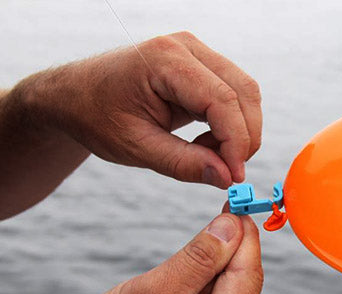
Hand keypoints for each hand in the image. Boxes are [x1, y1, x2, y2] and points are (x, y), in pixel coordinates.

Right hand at [8, 213, 262, 293]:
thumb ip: (199, 258)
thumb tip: (233, 226)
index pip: (248, 275)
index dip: (244, 235)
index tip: (239, 202)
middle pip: (242, 284)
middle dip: (229, 249)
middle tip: (221, 213)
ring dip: (212, 268)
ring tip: (189, 255)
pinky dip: (203, 287)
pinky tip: (185, 277)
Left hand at [16, 31, 261, 186]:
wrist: (76, 95)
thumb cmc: (96, 117)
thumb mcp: (135, 147)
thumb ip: (183, 164)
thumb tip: (226, 177)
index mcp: (164, 60)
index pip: (221, 100)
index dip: (236, 141)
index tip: (234, 176)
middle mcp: (185, 47)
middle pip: (243, 91)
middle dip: (245, 137)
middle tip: (229, 172)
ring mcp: (195, 52)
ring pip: (244, 92)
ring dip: (240, 131)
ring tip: (211, 158)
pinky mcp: (200, 65)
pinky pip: (233, 94)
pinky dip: (231, 125)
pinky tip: (208, 144)